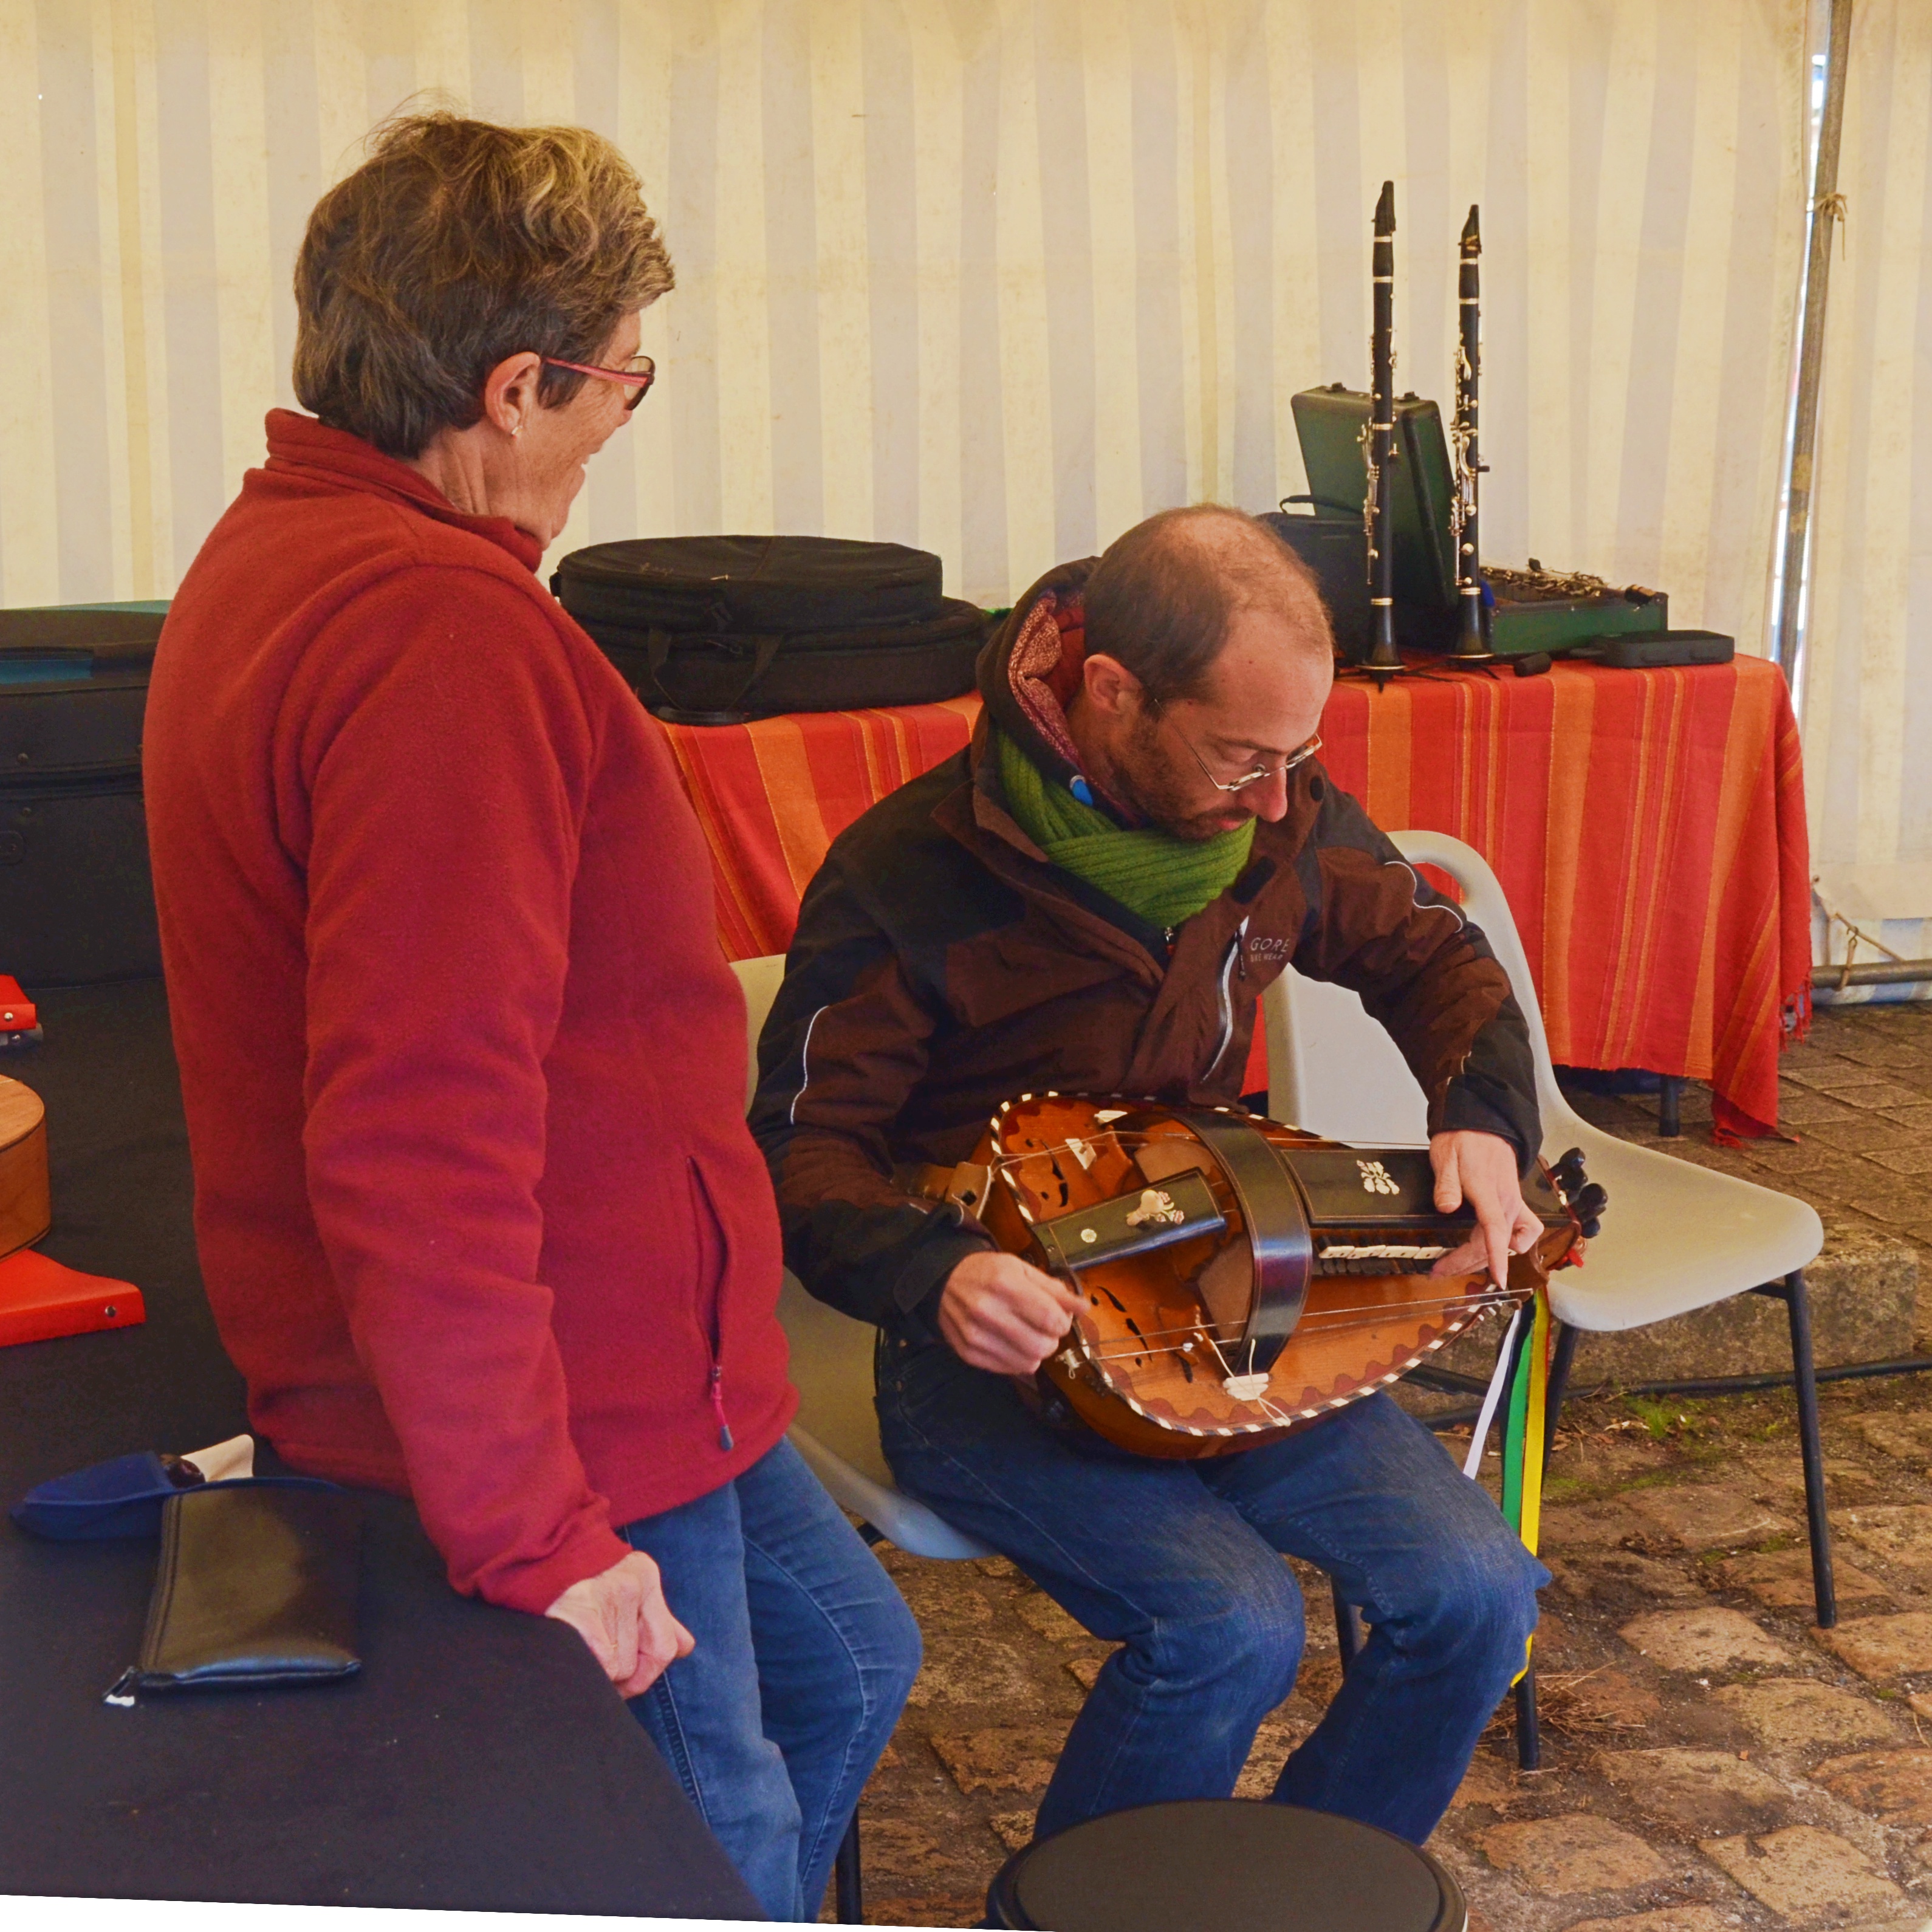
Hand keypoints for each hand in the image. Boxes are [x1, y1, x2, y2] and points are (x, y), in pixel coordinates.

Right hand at [545, 1550, 693, 1698]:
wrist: (537, 1560)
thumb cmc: (582, 1583)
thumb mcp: (628, 1588)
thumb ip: (658, 1619)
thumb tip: (686, 1648)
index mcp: (646, 1577)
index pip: (667, 1647)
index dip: (647, 1671)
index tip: (628, 1675)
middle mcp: (633, 1584)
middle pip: (640, 1664)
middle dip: (620, 1677)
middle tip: (597, 1664)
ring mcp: (609, 1597)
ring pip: (618, 1669)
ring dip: (599, 1672)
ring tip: (581, 1649)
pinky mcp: (583, 1612)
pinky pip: (601, 1664)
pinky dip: (587, 1669)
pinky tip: (574, 1652)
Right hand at [939, 1250, 1083, 1374]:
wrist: (944, 1281)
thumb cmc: (988, 1272)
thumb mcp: (1022, 1269)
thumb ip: (1054, 1290)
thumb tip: (1084, 1307)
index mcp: (1005, 1284)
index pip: (1051, 1318)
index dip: (1063, 1322)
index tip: (1058, 1318)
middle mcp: (988, 1311)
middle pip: (1042, 1346)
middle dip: (1052, 1339)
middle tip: (1044, 1328)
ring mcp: (976, 1335)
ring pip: (1028, 1363)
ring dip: (1036, 1352)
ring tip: (1028, 1336)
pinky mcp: (968, 1353)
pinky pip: (1009, 1370)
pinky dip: (1017, 1360)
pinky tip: (1011, 1343)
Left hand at [1428, 1130, 1543, 1288]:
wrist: (1483, 1126)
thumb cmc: (1464, 1141)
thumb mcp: (1445, 1157)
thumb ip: (1446, 1185)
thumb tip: (1446, 1208)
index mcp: (1488, 1192)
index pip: (1496, 1230)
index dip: (1497, 1257)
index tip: (1499, 1280)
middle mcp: (1507, 1202)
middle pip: (1493, 1244)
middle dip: (1466, 1263)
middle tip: (1438, 1270)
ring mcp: (1514, 1204)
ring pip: (1506, 1243)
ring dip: (1483, 1258)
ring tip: (1457, 1264)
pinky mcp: (1515, 1204)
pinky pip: (1525, 1231)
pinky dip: (1513, 1244)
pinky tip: (1499, 1247)